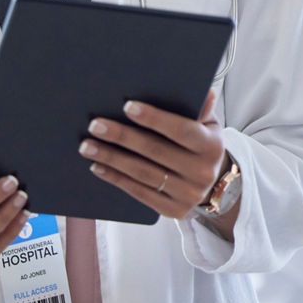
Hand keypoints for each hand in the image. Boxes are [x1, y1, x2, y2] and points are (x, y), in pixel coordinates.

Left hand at [81, 89, 227, 223]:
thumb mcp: (208, 124)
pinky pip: (140, 193)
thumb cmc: (202, 143)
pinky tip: (98, 167)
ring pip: (143, 173)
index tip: (127, 106)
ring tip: (88, 146)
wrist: (215, 183)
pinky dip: (116, 179)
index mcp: (212, 145)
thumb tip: (205, 93)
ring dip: (112, 159)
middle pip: (155, 151)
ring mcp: (188, 194)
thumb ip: (200, 109)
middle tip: (95, 125)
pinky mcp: (173, 210)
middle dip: (122, 137)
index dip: (154, 118)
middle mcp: (202, 172)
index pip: (180, 130)